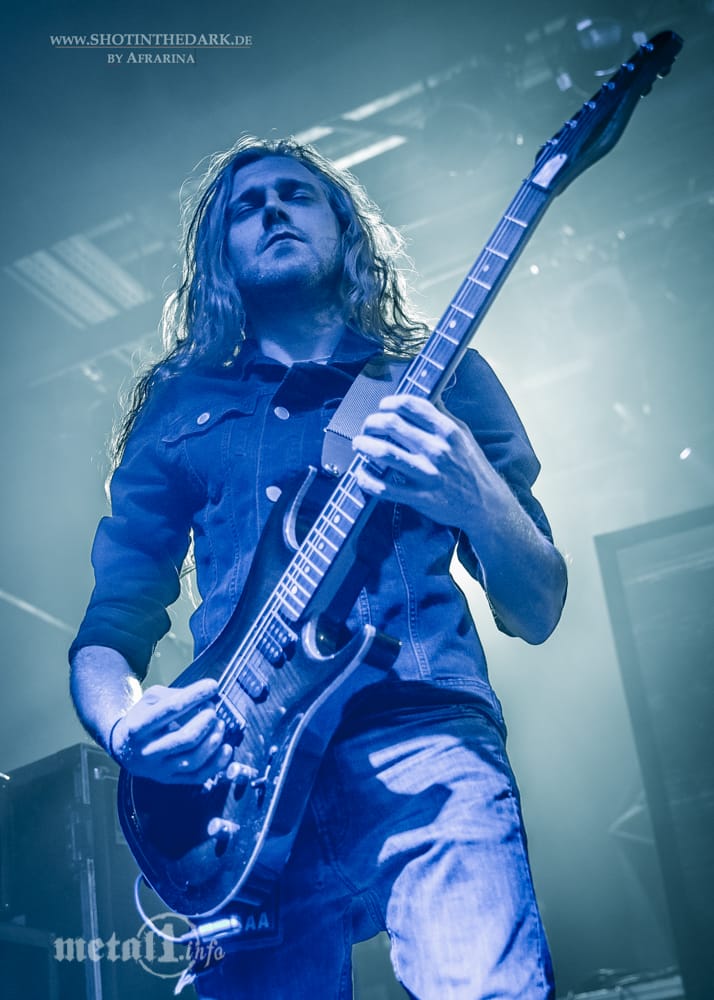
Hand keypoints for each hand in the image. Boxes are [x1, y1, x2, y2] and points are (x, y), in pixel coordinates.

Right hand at [110, 679, 232, 784]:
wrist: (123, 748)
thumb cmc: (142, 719)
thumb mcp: (149, 700)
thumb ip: (174, 695)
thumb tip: (207, 695)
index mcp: (138, 727)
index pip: (170, 709)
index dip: (194, 696)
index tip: (213, 686)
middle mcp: (147, 751)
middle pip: (184, 738)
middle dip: (205, 721)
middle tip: (213, 710)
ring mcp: (159, 769)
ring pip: (193, 760)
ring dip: (213, 741)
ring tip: (220, 725)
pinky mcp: (170, 780)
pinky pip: (198, 776)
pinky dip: (217, 764)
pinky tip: (226, 748)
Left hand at [352, 394, 505, 530]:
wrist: (486, 505)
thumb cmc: (472, 467)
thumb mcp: (463, 435)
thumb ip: (443, 415)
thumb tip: (427, 395)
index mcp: (447, 430)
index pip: (410, 405)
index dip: (389, 402)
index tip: (383, 406)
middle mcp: (437, 449)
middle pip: (391, 424)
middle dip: (372, 422)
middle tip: (368, 426)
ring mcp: (427, 474)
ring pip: (384, 452)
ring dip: (364, 445)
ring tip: (359, 444)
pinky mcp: (420, 497)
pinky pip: (385, 488)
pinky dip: (367, 480)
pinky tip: (361, 474)